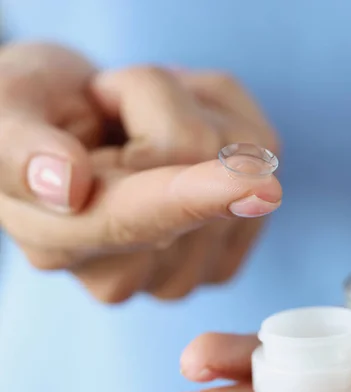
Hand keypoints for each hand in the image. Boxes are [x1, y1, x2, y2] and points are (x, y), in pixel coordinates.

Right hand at [0, 42, 281, 302]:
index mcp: (63, 242)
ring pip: (239, 151)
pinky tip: (188, 134)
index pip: (136, 218)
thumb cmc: (35, 111)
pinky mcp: (232, 244)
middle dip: (157, 101)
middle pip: (194, 156)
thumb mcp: (4, 110)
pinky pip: (263, 151)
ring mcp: (187, 265)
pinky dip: (230, 117)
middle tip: (109, 102)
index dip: (194, 197)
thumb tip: (67, 187)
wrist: (73, 124)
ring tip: (144, 121)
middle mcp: (130, 270)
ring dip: (196, 107)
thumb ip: (19, 153)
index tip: (257, 184)